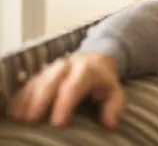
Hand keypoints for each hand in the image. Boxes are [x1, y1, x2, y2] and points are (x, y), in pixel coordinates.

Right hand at [8, 53, 123, 128]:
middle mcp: (67, 66)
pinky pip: (28, 84)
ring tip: (20, 119)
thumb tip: (109, 124)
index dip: (65, 104)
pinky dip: (21, 97)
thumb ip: (114, 107)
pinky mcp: (40, 74)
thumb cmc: (104, 83)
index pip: (74, 86)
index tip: (58, 123)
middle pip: (51, 81)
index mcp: (87, 71)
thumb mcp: (115, 92)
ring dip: (27, 99)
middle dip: (41, 100)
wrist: (95, 61)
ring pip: (37, 81)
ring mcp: (52, 69)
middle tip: (33, 121)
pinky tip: (15, 112)